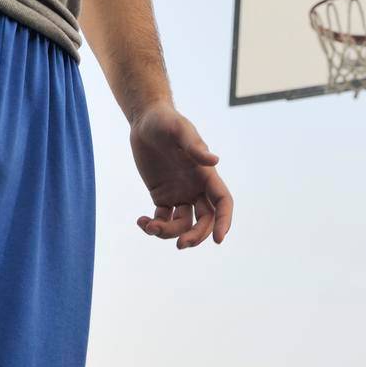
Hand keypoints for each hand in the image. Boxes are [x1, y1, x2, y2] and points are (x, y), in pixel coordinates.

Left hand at [130, 102, 233, 249]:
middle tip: (180, 245)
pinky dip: (153, 226)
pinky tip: (141, 221)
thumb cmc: (165, 121)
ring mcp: (179, 194)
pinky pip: (163, 220)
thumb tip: (215, 161)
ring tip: (150, 226)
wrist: (145, 121)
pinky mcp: (162, 197)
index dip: (224, 220)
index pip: (222, 201)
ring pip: (183, 224)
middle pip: (205, 220)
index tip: (218, 239)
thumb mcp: (179, 130)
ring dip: (170, 233)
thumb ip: (194, 146)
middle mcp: (195, 187)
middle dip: (196, 236)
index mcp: (205, 173)